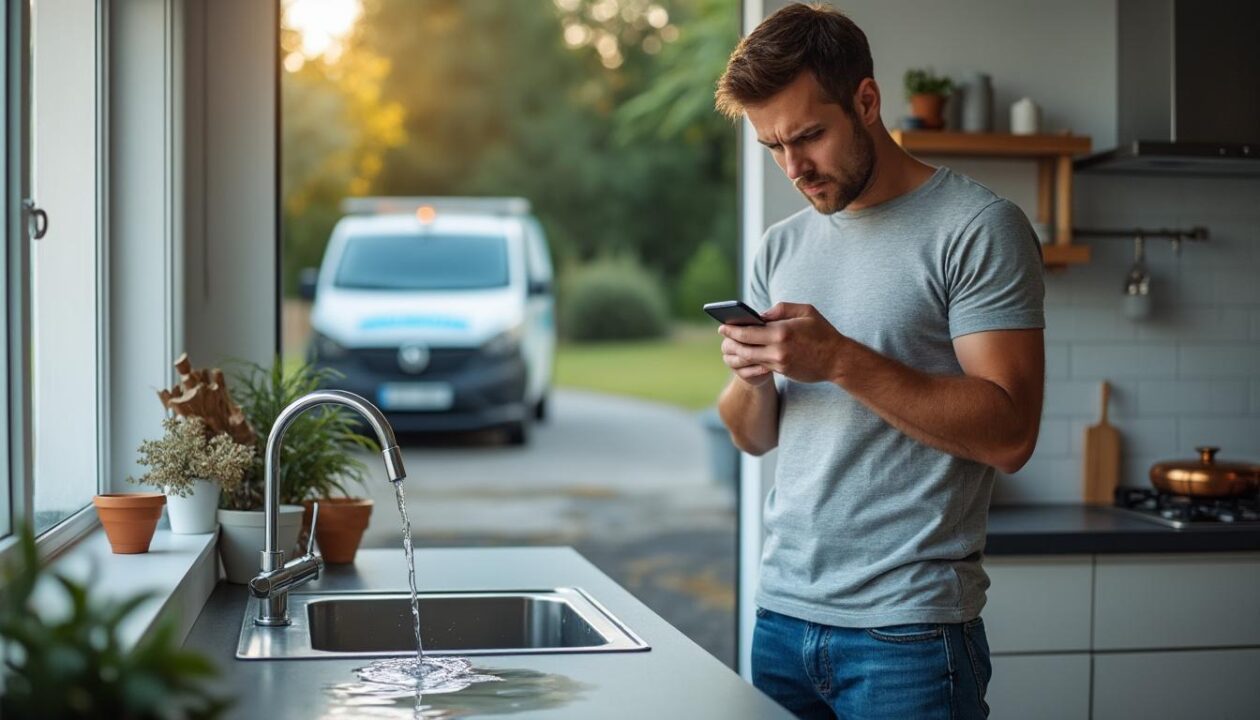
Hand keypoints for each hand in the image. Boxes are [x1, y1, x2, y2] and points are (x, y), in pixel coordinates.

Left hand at [718, 302, 847, 383]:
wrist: (837, 360)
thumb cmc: (822, 332)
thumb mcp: (805, 311)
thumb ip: (781, 309)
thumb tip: (759, 315)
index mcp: (781, 331)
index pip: (747, 331)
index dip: (732, 329)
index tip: (722, 326)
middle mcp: (777, 349)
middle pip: (744, 347)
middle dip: (730, 341)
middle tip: (722, 336)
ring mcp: (779, 363)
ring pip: (750, 358)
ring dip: (738, 352)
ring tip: (730, 345)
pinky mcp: (782, 372)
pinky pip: (761, 365)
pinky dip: (751, 360)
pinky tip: (746, 354)